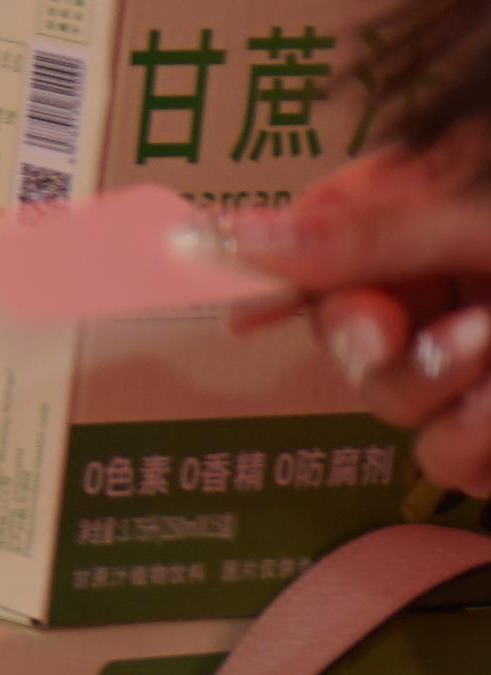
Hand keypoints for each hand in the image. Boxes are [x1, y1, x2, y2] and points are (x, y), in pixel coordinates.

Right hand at [198, 145, 490, 493]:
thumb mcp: (477, 215)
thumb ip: (358, 235)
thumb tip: (211, 237)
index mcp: (426, 213)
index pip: (310, 243)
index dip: (280, 280)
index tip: (260, 308)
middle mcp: (441, 286)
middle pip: (342, 336)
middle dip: (389, 346)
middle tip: (448, 334)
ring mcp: (466, 365)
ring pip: (389, 405)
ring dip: (446, 392)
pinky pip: (442, 461)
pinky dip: (476, 445)